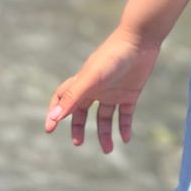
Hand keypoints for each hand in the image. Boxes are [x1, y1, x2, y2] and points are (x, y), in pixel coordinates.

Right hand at [43, 28, 161, 151]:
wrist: (140, 41)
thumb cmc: (112, 57)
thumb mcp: (91, 79)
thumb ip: (73, 97)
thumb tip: (54, 118)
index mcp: (83, 82)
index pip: (63, 99)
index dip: (55, 112)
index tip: (50, 129)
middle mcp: (97, 88)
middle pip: (82, 111)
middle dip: (78, 127)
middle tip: (78, 143)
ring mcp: (113, 91)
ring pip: (105, 117)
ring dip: (104, 133)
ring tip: (108, 150)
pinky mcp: (130, 93)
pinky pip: (125, 114)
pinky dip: (124, 127)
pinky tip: (125, 139)